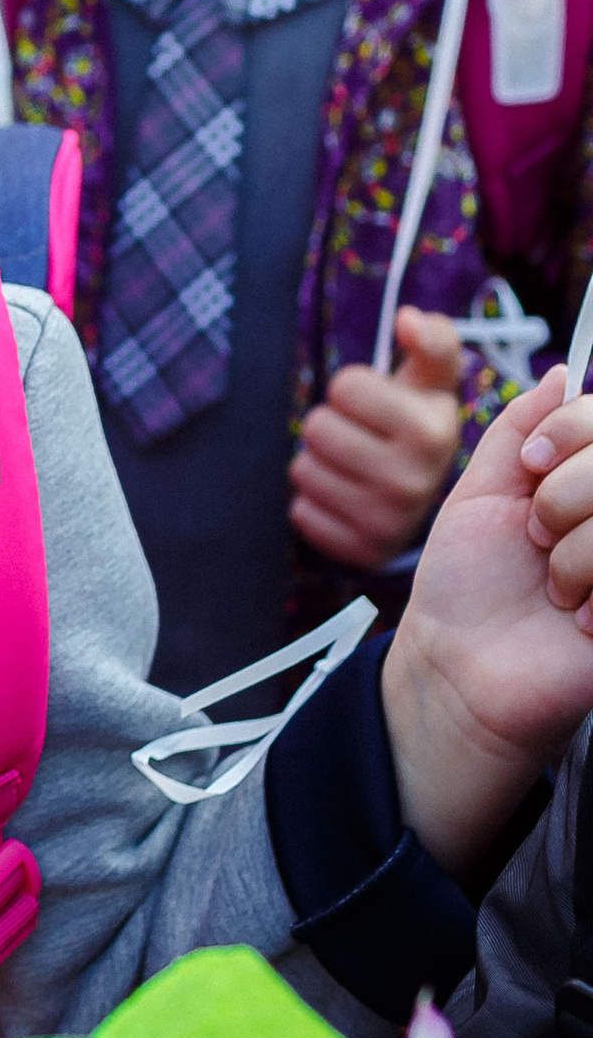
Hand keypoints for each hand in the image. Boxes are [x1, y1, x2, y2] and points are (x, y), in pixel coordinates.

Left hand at [292, 311, 465, 567]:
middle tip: (362, 438)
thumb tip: (408, 319)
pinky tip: (345, 499)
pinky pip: (302, 512)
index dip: (353, 389)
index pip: (346, 386)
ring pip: (303, 470)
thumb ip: (431, 339)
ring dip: (321, 463)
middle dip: (332, 426)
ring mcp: (388, 523)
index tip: (377, 405)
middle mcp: (415, 483)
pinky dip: (315, 502)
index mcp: (433, 433)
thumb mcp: (431, 380)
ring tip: (354, 467)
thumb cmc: (415, 423)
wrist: (422, 498)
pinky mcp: (360, 552)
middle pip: (317, 428)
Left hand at [385, 365, 592, 869]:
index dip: (574, 428)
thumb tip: (562, 371)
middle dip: (564, 492)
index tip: (527, 464)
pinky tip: (578, 619)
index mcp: (586, 481)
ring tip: (552, 584)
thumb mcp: (481, 489)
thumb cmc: (468, 583)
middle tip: (535, 534)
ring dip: (576, 550)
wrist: (457, 666)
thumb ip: (520, 428)